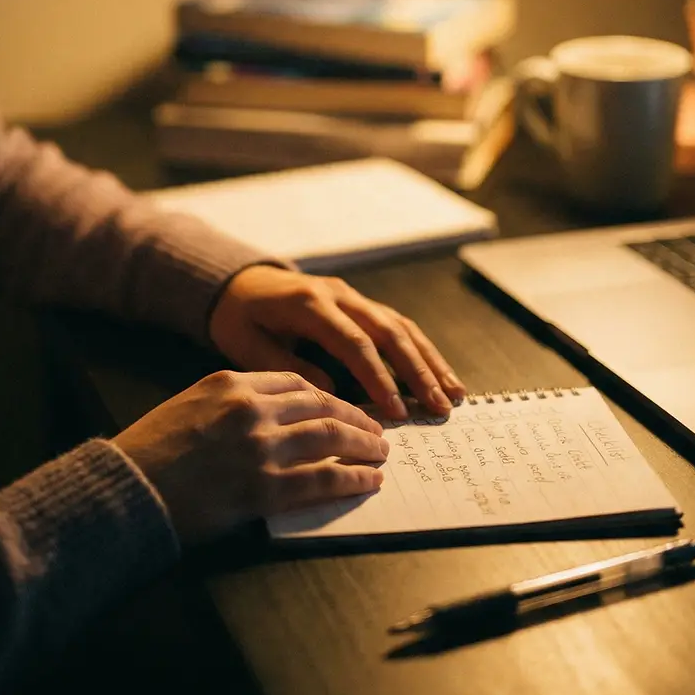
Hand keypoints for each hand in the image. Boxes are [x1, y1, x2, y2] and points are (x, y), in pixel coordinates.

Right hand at [114, 369, 387, 544]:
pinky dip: (353, 480)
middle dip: (356, 417)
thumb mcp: (190, 404)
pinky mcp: (264, 490)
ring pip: (330, 438)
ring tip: (381, 454)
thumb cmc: (151, 451)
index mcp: (231, 382)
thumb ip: (232, 402)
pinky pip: (323, 480)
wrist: (126, 490)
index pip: (296, 381)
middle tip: (378, 429)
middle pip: (322, 405)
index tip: (346, 405)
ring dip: (364, 446)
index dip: (330, 395)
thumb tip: (276, 416)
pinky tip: (369, 482)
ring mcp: (260, 449)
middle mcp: (251, 409)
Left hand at [208, 265, 465, 420]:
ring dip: (430, 361)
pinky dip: (422, 351)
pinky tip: (440, 375)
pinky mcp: (361, 305)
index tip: (397, 412)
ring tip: (454, 395)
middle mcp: (339, 295)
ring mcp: (354, 297)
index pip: (353, 342)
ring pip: (401, 327)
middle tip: (440, 407)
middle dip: (417, 371)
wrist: (241, 283)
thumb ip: (285, 367)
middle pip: (388, 332)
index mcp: (310, 303)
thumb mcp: (246, 345)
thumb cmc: (240, 318)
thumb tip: (330, 392)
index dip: (378, 377)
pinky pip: (398, 325)